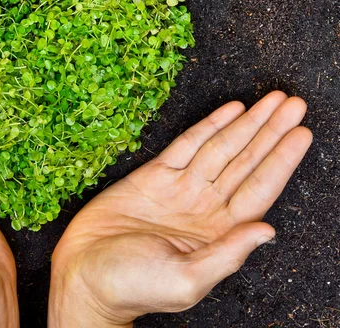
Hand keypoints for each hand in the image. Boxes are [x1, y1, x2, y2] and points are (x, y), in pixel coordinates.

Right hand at [48, 91, 311, 326]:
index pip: (260, 189)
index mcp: (219, 232)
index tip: (301, 133)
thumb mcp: (186, 281)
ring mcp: (180, 188)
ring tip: (270, 100)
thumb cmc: (134, 286)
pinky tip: (229, 111)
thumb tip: (268, 231)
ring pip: (220, 148)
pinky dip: (208, 127)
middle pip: (246, 161)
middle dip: (270, 132)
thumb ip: (228, 255)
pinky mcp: (152, 176)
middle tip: (293, 103)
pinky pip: (186, 145)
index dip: (281, 160)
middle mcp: (205, 206)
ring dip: (246, 124)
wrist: (85, 274)